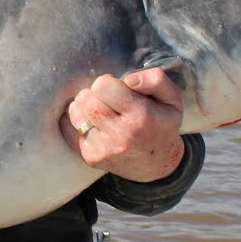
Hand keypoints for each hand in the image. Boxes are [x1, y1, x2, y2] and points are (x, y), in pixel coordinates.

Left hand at [60, 68, 185, 182]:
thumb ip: (156, 80)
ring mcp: (103, 149)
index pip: (103, 85)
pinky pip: (68, 127)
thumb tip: (129, 79)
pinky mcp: (90, 157)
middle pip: (85, 97)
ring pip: (74, 111)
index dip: (109, 82)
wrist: (156, 163)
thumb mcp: (172, 99)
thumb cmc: (161, 123)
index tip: (118, 90)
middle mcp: (121, 135)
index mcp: (142, 117)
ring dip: (85, 107)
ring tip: (102, 112)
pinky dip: (78, 121)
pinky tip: (95, 124)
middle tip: (109, 101)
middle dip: (95, 93)